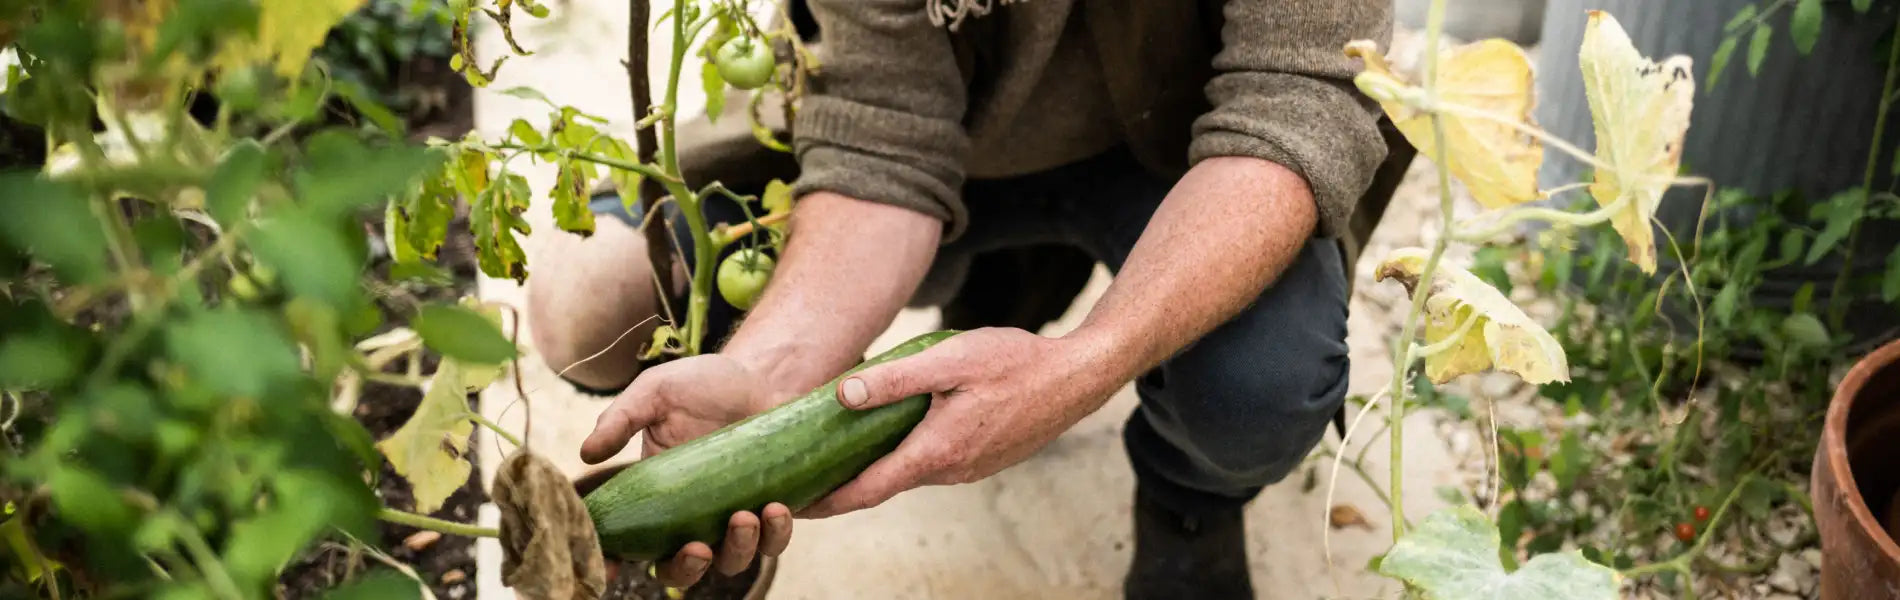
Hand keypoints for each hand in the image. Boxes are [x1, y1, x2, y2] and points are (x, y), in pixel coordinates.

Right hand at [581, 354, 795, 586]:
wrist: (761, 375)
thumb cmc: (701, 386)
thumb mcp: (656, 393)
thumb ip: (621, 418)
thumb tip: (586, 452)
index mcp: (655, 499)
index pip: (628, 545)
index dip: (613, 564)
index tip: (611, 569)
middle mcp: (692, 519)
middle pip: (683, 569)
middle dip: (689, 568)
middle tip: (699, 546)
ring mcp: (734, 519)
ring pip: (734, 560)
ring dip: (742, 548)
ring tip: (751, 513)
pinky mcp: (776, 510)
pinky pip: (778, 536)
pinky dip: (782, 531)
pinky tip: (785, 504)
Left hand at [799, 327, 1124, 517]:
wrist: (1077, 377)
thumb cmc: (1014, 362)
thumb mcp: (947, 359)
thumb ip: (894, 379)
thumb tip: (842, 396)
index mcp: (935, 452)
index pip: (867, 490)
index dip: (827, 502)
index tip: (794, 504)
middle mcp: (950, 471)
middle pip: (884, 485)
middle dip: (843, 486)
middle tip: (801, 479)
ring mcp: (969, 469)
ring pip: (909, 473)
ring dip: (875, 469)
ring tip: (836, 455)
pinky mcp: (982, 459)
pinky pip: (932, 463)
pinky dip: (904, 457)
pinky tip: (892, 436)